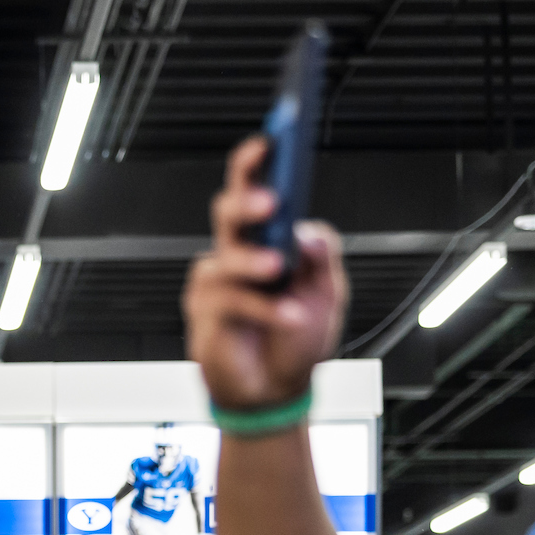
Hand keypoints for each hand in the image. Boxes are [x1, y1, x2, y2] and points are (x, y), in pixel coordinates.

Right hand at [183, 135, 349, 408]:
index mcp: (264, 239)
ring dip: (254, 263)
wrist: (277, 391)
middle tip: (268, 204)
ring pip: (224, 258)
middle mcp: (235, 254)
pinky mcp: (206, 316)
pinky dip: (263, 309)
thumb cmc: (297, 339)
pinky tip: (288, 315)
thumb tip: (308, 232)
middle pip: (227, 213)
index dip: (254, 164)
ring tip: (278, 273)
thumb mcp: (328, 295)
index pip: (253, 190)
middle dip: (245, 202)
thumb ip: (323, 259)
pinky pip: (229, 302)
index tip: (268, 142)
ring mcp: (217, 284)